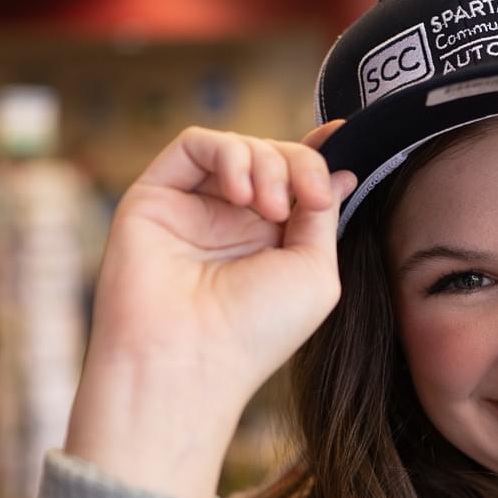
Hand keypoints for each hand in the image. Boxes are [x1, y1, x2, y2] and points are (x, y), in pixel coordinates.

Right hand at [64, 122, 357, 497]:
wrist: (188, 361)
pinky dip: (228, 154)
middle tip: (307, 200)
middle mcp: (230, 222)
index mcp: (270, 242)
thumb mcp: (315, 272)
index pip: (294, 180)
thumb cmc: (256, 333)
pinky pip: (195, 144)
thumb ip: (322, 216)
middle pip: (273, 155)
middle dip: (299, 165)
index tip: (342, 135)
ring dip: (267, 163)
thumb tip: (340, 171)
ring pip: (238, 146)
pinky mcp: (156, 196)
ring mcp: (193, 208)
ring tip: (270, 208)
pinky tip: (241, 193)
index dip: (316, 157)